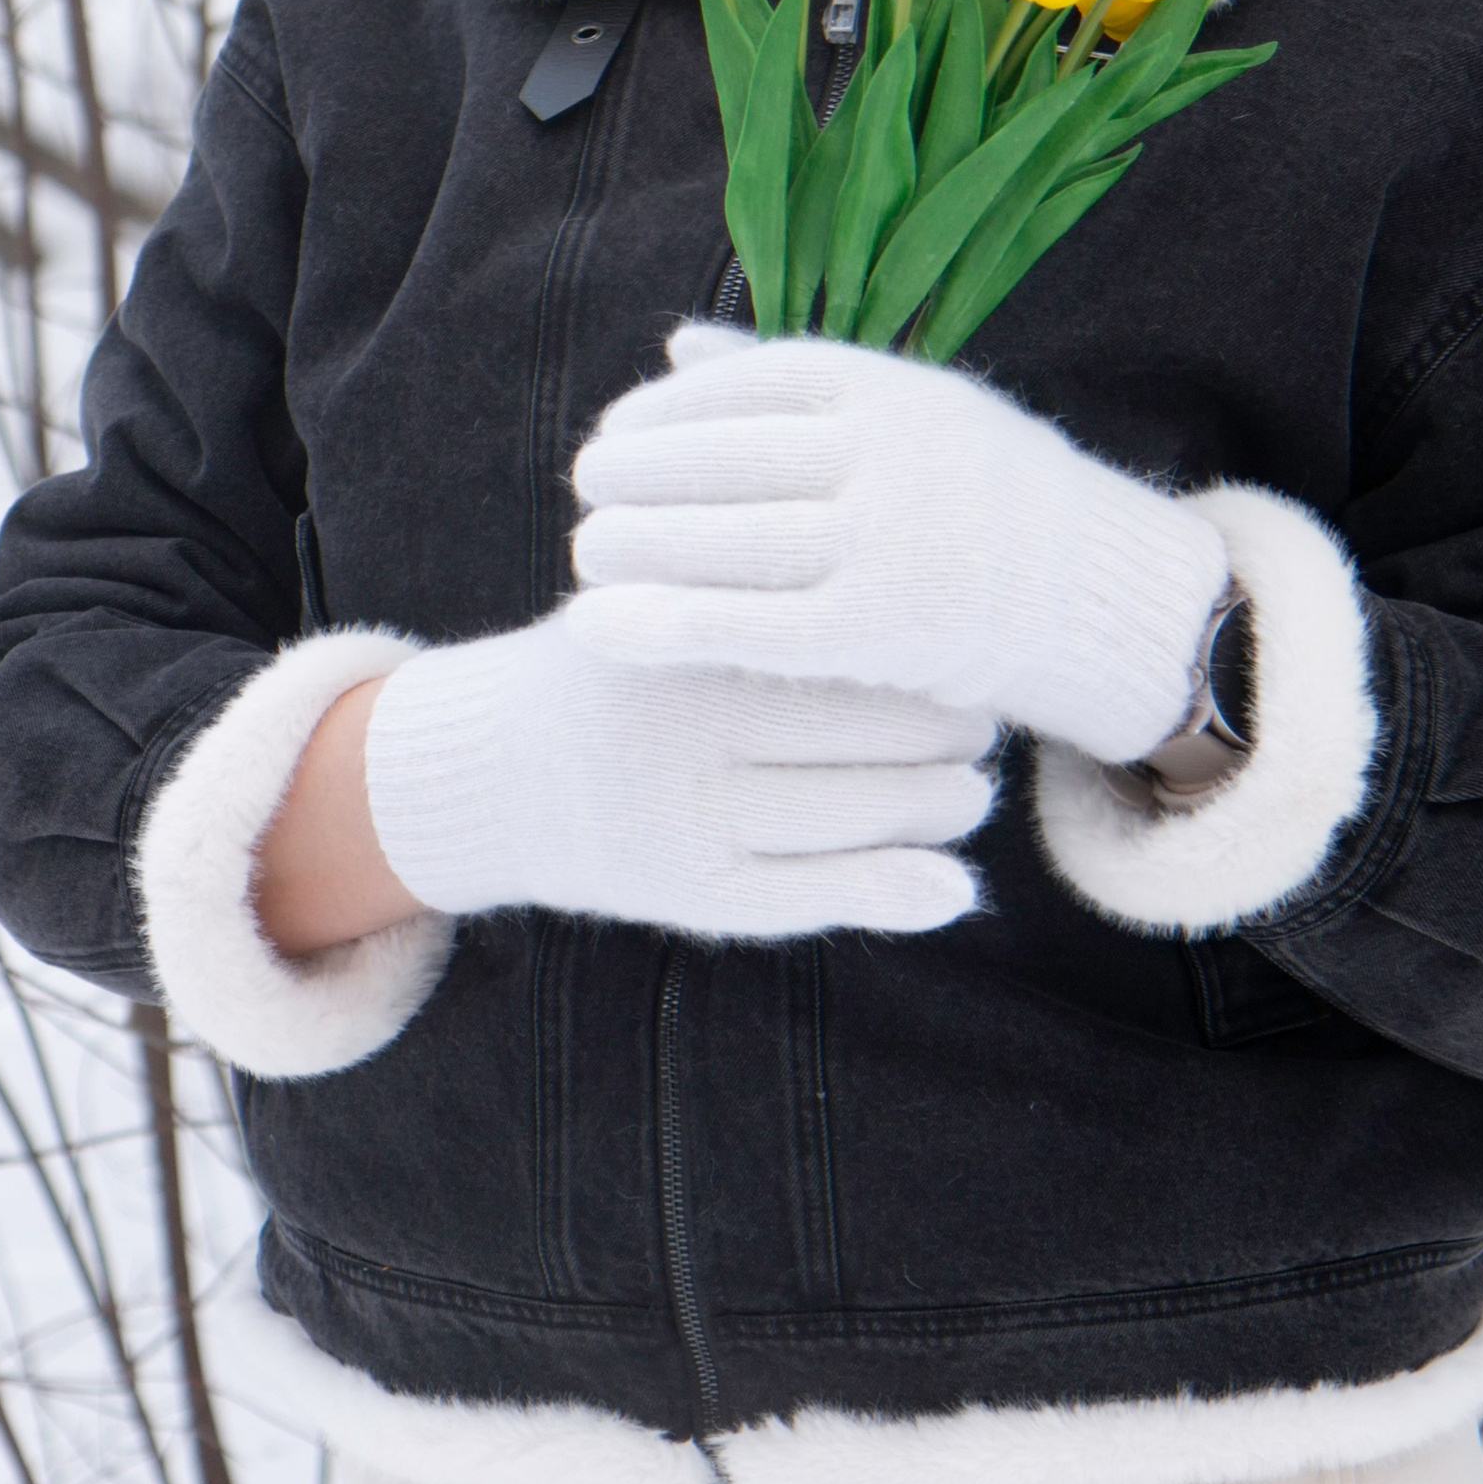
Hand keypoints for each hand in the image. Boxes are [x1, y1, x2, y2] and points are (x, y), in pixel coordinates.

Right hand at [362, 600, 995, 939]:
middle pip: (875, 732)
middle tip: (978, 726)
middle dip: (950, 734)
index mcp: (695, 637)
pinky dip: (902, 892)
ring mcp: (691, 816)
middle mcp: (690, 727)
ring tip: (967, 791)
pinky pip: (822, 897)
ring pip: (864, 816)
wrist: (503, 768)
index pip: (856, 645)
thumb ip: (783, 586)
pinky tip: (951, 882)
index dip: (930, 657)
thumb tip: (926, 609)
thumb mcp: (680, 599)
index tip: (960, 652)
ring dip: (945, 808)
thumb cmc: (628, 664)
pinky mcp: (695, 893)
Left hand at [571, 326, 1230, 770]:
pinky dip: (659, 627)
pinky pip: (745, 627)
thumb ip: (796, 384)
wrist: (1104, 596)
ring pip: (725, 541)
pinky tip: (596, 629)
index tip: (617, 428)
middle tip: (584, 489)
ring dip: (635, 547)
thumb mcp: (915, 411)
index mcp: (895, 390)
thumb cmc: (990, 498)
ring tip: (585, 554)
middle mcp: (890, 455)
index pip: (749, 384)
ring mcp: (890, 543)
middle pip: (725, 459)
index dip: (669, 409)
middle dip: (639, 475)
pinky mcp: (881, 632)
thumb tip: (677, 346)